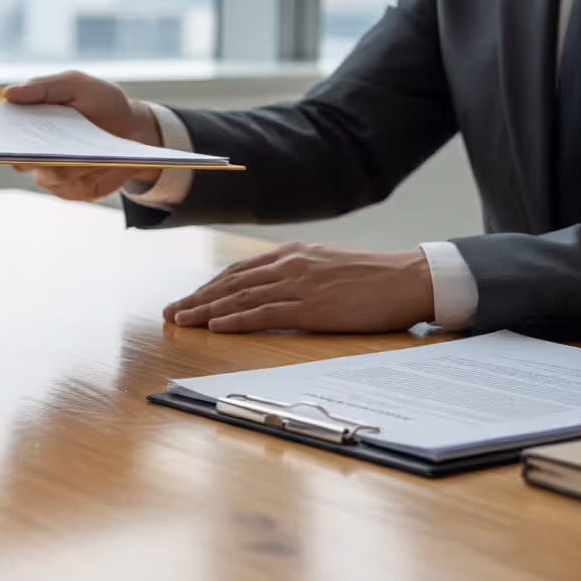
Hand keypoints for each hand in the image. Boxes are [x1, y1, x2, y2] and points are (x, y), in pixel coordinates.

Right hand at [5, 71, 163, 200]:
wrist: (134, 127)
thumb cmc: (101, 102)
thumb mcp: (76, 84)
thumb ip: (44, 88)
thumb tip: (8, 94)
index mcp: (30, 128)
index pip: (5, 140)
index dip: (1, 141)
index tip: (3, 136)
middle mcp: (37, 157)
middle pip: (24, 164)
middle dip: (38, 156)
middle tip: (51, 147)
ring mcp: (57, 177)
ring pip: (55, 177)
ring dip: (73, 164)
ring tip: (91, 152)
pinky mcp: (80, 190)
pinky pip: (79, 188)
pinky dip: (93, 174)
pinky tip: (105, 162)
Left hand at [163, 243, 435, 332]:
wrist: (409, 278)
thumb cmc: (374, 276)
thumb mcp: (328, 265)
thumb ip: (299, 272)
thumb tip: (274, 288)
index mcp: (293, 254)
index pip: (239, 271)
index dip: (209, 286)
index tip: (187, 298)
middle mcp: (289, 265)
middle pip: (231, 283)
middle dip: (197, 298)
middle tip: (170, 312)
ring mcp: (299, 285)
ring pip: (240, 298)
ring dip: (206, 310)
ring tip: (181, 321)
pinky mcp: (311, 306)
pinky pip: (263, 313)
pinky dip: (235, 320)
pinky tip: (215, 326)